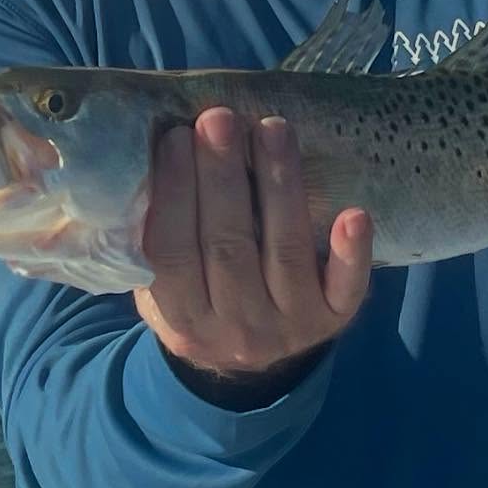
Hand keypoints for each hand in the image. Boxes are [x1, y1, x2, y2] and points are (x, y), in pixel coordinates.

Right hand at [134, 108, 372, 377]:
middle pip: (228, 245)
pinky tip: (354, 213)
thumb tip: (133, 162)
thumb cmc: (202, 296)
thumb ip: (148, 241)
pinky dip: (350, 253)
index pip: (171, 253)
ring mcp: (289, 325)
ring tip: (273, 128)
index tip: (175, 136)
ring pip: (284, 251)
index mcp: (182, 319)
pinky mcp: (335, 317)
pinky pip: (347, 288)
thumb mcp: (162, 288)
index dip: (172, 193)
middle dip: (223, 177)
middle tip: (220, 118)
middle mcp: (236, 327)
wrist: (253, 369)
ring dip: (280, 185)